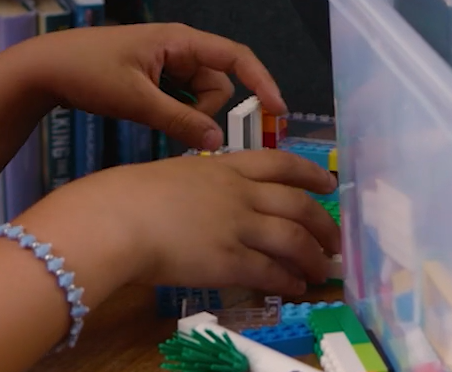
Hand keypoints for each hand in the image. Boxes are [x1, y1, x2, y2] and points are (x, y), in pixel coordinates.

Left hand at [22, 23, 287, 151]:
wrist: (43, 69)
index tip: (278, 112)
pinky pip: (179, 100)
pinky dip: (175, 115)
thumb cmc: (88, 72)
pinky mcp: (152, 78)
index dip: (262, 81)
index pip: (237, 57)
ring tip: (154, 123)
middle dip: (207, 111)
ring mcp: (165, 64)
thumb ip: (179, 120)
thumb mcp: (135, 100)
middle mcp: (179, 49)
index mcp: (180, 41)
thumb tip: (218, 142)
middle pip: (217, 84)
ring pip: (198, 97)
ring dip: (188, 116)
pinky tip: (152, 122)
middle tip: (178, 129)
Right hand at [43, 150, 339, 296]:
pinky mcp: (230, 261)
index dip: (311, 173)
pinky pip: (271, 271)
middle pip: (298, 204)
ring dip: (314, 257)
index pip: (281, 164)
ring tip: (322, 270)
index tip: (329, 183)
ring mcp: (238, 226)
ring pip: (294, 239)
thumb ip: (203, 183)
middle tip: (335, 238)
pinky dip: (289, 280)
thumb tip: (210, 197)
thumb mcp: (176, 174)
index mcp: (226, 166)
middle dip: (324, 223)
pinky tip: (296, 287)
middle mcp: (241, 193)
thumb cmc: (130, 194)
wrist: (116, 219)